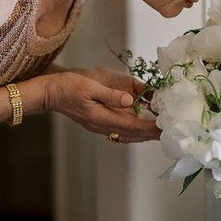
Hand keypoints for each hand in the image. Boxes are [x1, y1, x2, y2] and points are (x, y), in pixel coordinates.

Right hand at [45, 67, 159, 142]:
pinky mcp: (98, 122)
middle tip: (170, 130)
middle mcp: (102, 126)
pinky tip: (142, 125)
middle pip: (133, 134)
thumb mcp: (90, 86)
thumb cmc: (68, 86)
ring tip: (160, 129)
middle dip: (151, 133)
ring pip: (128, 134)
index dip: (150, 128)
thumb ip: (111, 95)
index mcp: (102, 118)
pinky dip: (134, 130)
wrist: (50, 92)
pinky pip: (121, 130)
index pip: (132, 127)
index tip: (165, 128)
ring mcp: (100, 126)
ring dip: (144, 133)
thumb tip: (130, 100)